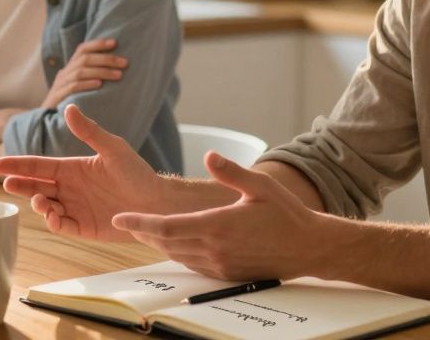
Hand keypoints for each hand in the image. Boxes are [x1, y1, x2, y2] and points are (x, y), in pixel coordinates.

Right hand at [0, 104, 163, 241]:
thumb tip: (69, 108)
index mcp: (72, 168)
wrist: (157, 202)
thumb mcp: (113, 148)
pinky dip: (53, 222)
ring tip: (40, 200)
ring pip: (45, 207)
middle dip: (20, 185)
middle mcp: (69, 188)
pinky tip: (51, 215)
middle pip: (36, 186)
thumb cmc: (137, 172)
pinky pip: (61, 226)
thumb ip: (90, 131)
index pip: (38, 166)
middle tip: (8, 184)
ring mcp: (74, 208)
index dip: (17, 165)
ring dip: (37, 203)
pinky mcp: (83, 227)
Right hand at [40, 38, 127, 110]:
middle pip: (85, 59)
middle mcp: (64, 73)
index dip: (98, 44)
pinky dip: (87, 84)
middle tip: (125, 63)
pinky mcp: (57, 98)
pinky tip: (99, 85)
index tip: (115, 43)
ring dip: (101, 71)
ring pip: (80, 72)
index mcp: (70, 68)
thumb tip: (118, 69)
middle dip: (106, 59)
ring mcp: (60, 85)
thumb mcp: (80, 87)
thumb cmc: (71, 104)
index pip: (82, 49)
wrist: (47, 122)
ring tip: (118, 75)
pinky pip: (72, 87)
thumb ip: (92, 77)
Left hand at [112, 153, 324, 280]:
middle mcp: (215, 249)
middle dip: (144, 233)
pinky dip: (178, 253)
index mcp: (218, 225)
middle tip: (127, 222)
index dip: (140, 223)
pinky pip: (193, 265)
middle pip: (166, 243)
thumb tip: (209, 154)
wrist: (309, 248)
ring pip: (178, 255)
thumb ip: (231, 171)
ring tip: (145, 231)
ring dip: (159, 244)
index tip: (120, 217)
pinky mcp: (227, 274)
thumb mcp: (260, 186)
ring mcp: (220, 265)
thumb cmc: (286, 213)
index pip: (167, 227)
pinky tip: (175, 243)